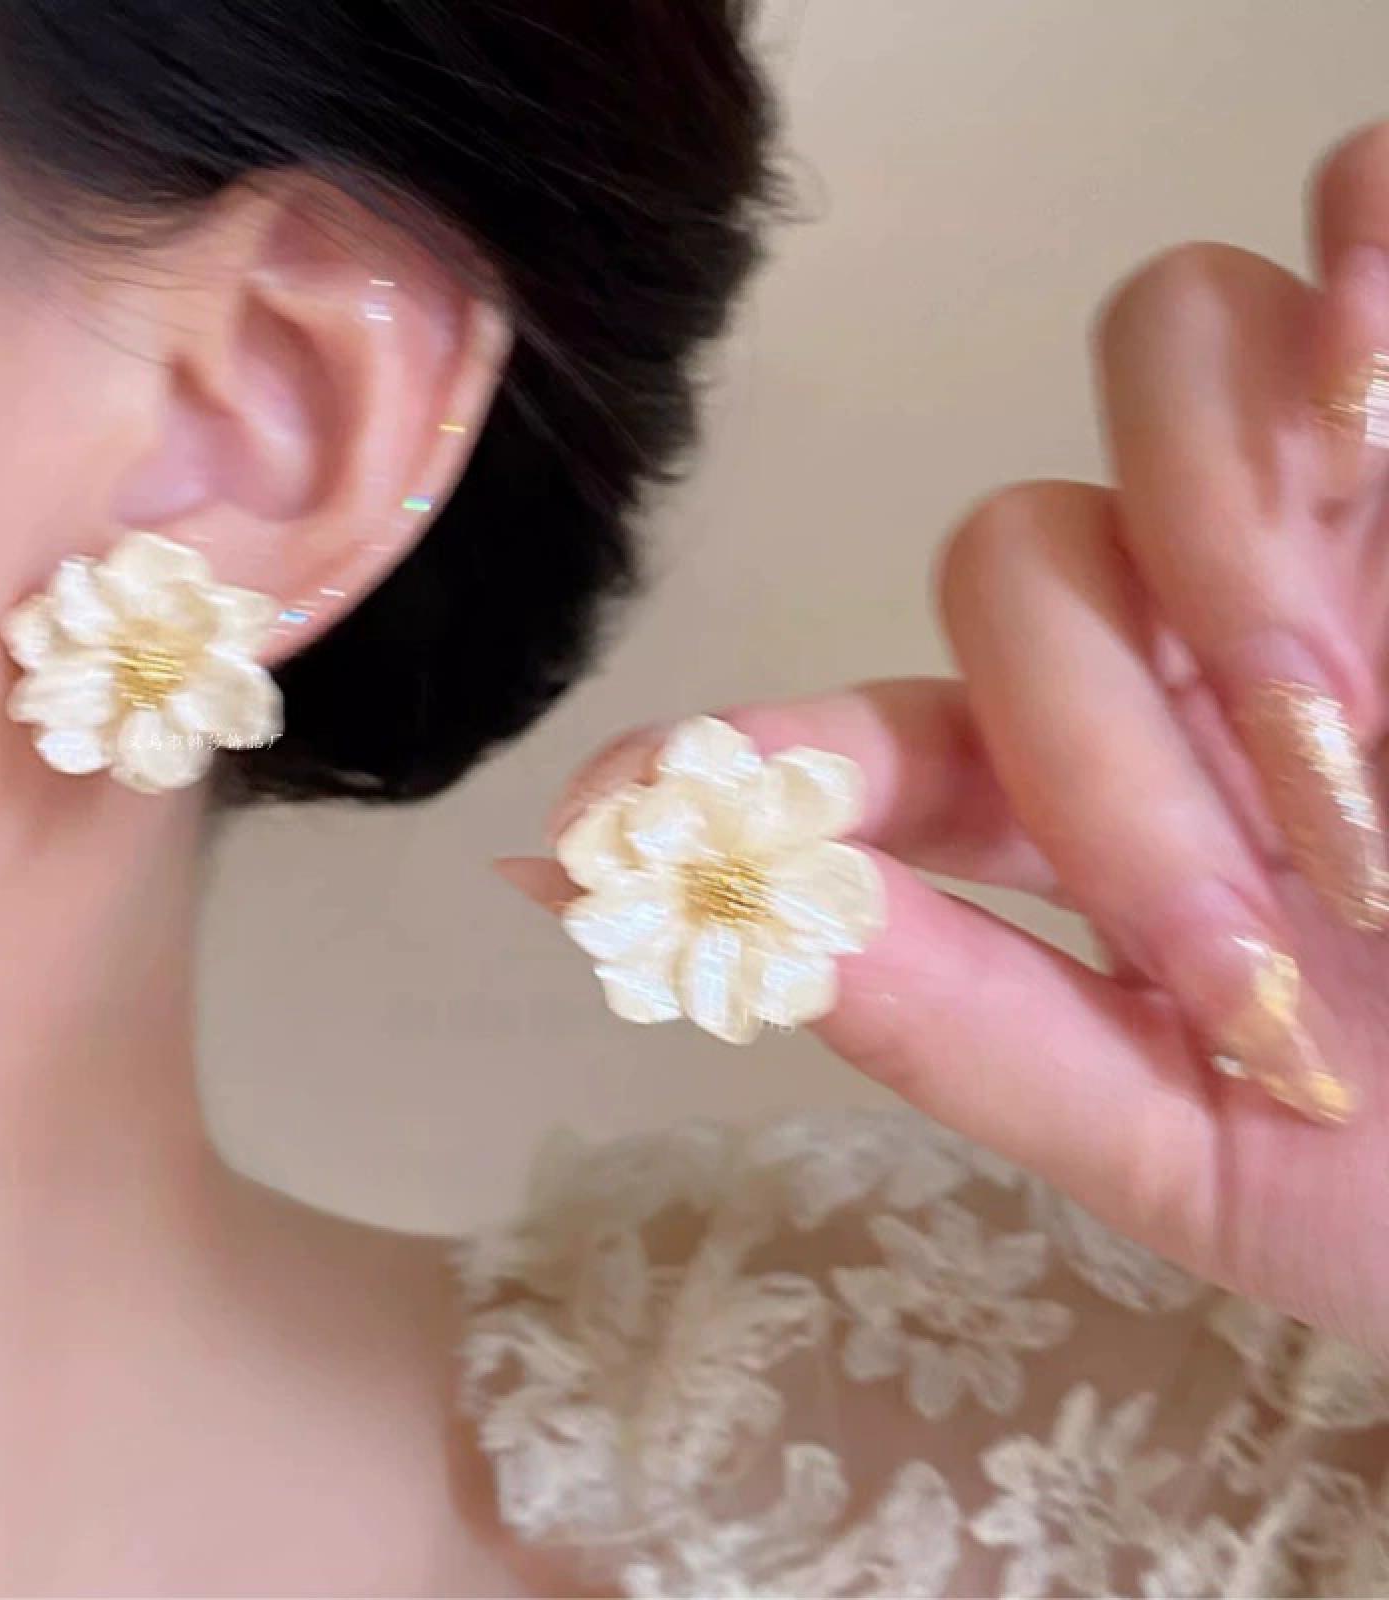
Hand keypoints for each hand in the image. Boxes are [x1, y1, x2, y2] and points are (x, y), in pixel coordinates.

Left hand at [500, 123, 1388, 1359]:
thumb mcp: (1192, 1140)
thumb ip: (959, 1030)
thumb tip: (719, 930)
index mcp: (1106, 808)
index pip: (885, 736)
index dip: (758, 758)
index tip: (608, 819)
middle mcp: (1197, 641)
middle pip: (1019, 556)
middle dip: (1096, 743)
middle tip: (1257, 946)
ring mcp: (1338, 516)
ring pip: (1167, 342)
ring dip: (1222, 528)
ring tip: (1356, 732)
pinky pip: (1379, 215)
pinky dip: (1371, 262)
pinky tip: (1372, 408)